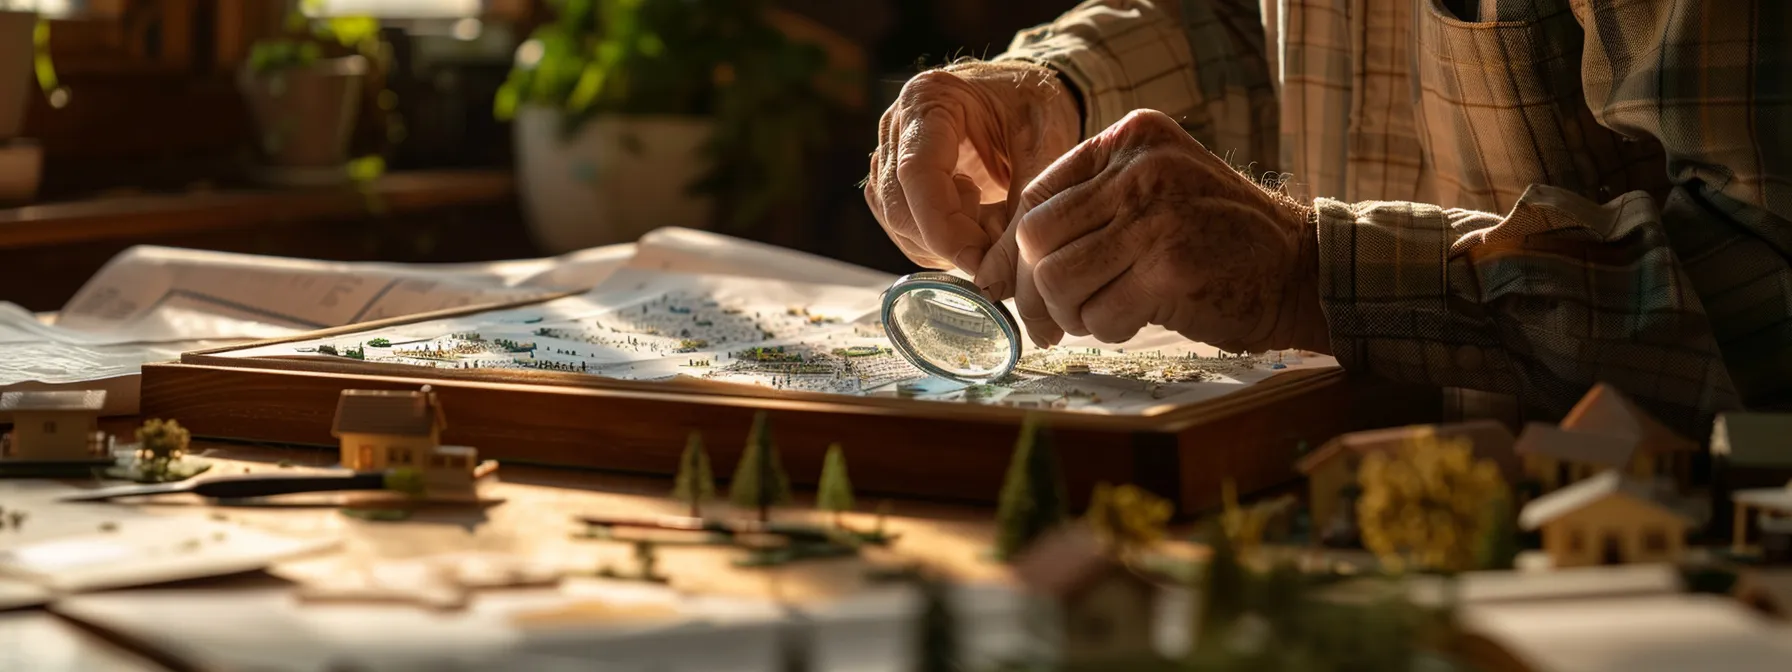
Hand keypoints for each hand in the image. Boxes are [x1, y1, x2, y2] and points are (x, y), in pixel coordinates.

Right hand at [863, 61, 1080, 278]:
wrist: (1027, 94)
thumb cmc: (1036, 104)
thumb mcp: (1044, 142)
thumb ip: (1027, 202)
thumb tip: (1002, 273)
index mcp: (928, 100)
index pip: (916, 175)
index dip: (945, 228)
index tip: (983, 261)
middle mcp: (896, 127)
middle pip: (901, 209)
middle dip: (950, 242)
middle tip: (999, 246)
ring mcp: (891, 157)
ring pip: (900, 227)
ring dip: (947, 246)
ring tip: (994, 223)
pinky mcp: (897, 184)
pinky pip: (906, 231)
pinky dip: (943, 244)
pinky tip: (978, 223)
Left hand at [1007, 109, 1329, 353]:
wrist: (1300, 269)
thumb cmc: (1215, 240)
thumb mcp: (1154, 195)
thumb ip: (1085, 213)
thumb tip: (995, 270)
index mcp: (1131, 140)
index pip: (1037, 194)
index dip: (1014, 249)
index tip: (1007, 286)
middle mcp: (1141, 168)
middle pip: (1037, 237)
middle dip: (1032, 291)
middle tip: (1049, 323)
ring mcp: (1156, 217)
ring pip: (1057, 279)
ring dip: (1071, 314)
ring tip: (1101, 315)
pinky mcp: (1169, 269)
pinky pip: (1098, 314)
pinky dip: (1108, 329)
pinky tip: (1136, 320)